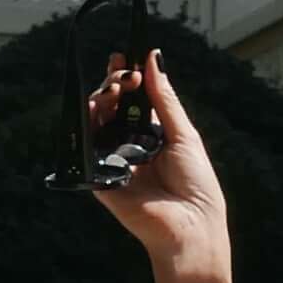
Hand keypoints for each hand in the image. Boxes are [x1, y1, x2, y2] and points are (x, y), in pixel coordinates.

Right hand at [83, 45, 230, 282]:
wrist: (191, 225)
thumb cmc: (196, 184)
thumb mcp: (183, 133)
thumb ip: (164, 98)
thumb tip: (153, 57)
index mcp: (151, 135)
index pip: (131, 100)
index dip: (126, 77)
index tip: (124, 57)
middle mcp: (130, 147)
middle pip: (111, 107)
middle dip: (114, 85)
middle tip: (123, 75)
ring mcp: (113, 162)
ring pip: (96, 123)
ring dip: (101, 100)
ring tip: (114, 89)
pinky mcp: (100, 180)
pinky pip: (86, 150)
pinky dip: (86, 127)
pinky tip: (95, 109)